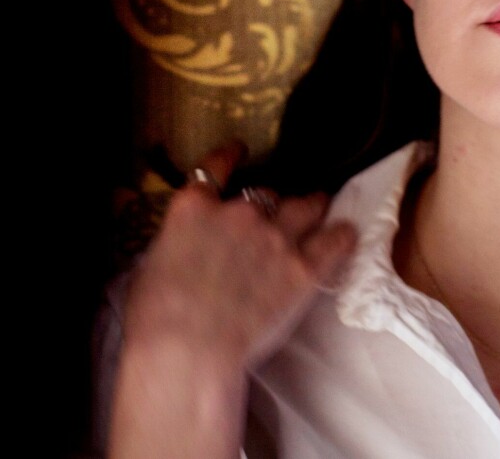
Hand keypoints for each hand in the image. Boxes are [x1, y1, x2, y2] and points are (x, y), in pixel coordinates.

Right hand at [124, 141, 354, 368]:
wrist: (186, 350)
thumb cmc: (154, 317)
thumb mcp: (152, 265)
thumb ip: (179, 242)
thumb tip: (188, 244)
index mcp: (194, 209)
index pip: (215, 167)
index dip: (229, 155)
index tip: (239, 149)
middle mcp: (238, 213)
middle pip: (265, 194)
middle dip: (269, 203)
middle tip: (275, 214)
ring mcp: (275, 238)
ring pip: (305, 207)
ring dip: (312, 206)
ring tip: (320, 206)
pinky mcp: (303, 269)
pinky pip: (333, 242)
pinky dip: (342, 236)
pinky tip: (347, 233)